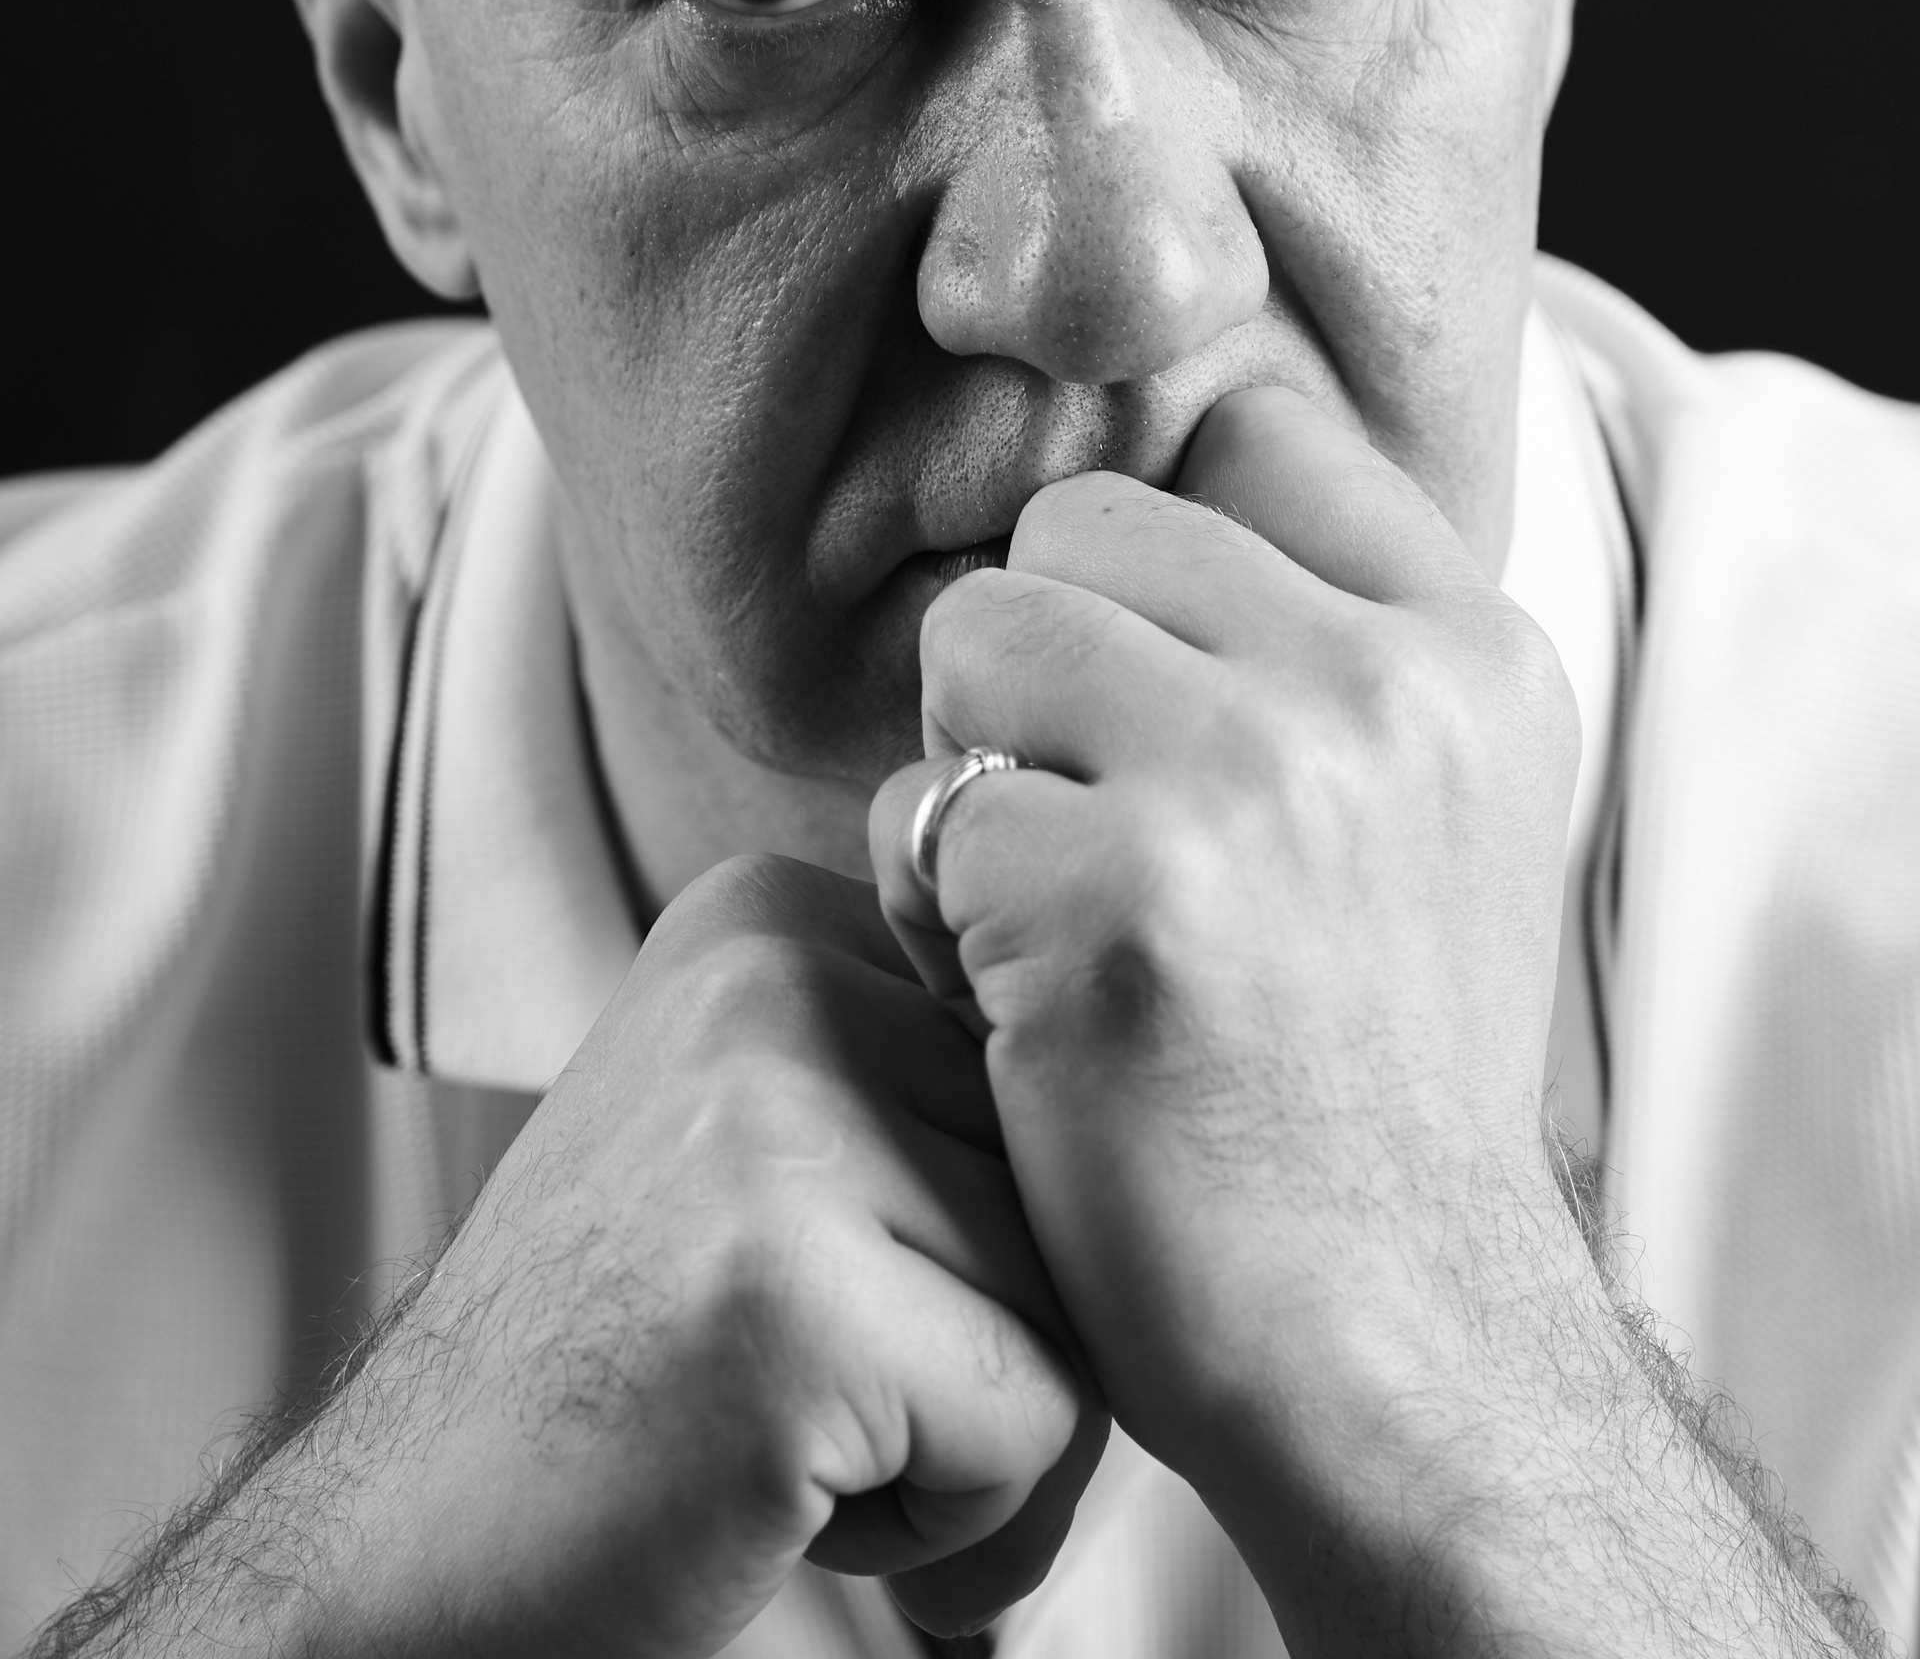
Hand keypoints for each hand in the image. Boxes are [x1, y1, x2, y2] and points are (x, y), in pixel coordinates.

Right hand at [122, 857, 1102, 1657]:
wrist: (409, 1543)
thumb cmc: (625, 1368)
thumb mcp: (756, 1133)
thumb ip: (918, 1079)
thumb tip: (1164, 1092)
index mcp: (770, 913)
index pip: (1039, 1070)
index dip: (971, 1232)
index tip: (815, 1280)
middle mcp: (771, 970)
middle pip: (1067, 1181)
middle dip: (990, 1339)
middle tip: (807, 1391)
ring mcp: (772, 1115)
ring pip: (1080, 1307)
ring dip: (975, 1438)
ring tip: (790, 1436)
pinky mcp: (793, 1288)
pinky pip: (1039, 1426)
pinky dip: (954, 1529)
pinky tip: (784, 1494)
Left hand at [869, 389, 1580, 1585]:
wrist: (1388, 1343)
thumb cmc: (1359, 1075)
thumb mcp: (1429, 815)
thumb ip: (1321, 637)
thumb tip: (1136, 480)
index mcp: (1469, 652)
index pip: (1254, 430)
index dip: (1158, 556)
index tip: (1162, 694)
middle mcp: (1381, 688)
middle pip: (1080, 523)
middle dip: (1043, 665)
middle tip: (1092, 832)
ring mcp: (1254, 780)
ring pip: (978, 630)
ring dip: (971, 768)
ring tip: (1048, 908)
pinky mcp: (1116, 895)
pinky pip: (921, 807)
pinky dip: (931, 910)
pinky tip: (1018, 1010)